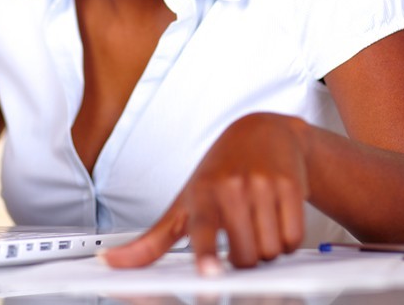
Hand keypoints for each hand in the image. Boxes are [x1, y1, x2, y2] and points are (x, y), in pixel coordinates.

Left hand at [100, 113, 310, 274]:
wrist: (262, 131)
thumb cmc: (219, 170)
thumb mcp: (183, 201)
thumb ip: (151, 240)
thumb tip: (109, 263)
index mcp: (202, 193)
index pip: (203, 229)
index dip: (207, 253)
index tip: (210, 272)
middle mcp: (232, 187)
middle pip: (245, 256)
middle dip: (244, 258)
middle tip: (240, 234)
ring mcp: (263, 185)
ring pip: (271, 250)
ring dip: (267, 249)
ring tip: (258, 223)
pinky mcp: (291, 186)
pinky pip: (294, 237)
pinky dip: (288, 240)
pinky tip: (276, 219)